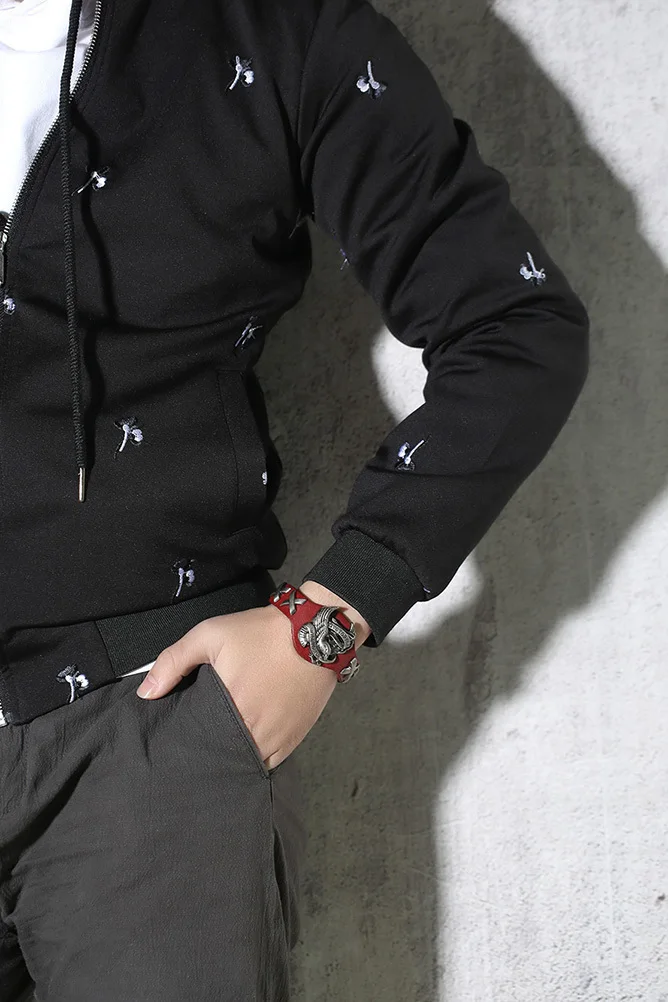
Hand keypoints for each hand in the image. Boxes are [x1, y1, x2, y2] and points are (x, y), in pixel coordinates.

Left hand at [135, 581, 369, 770]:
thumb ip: (173, 662)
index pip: (198, 747)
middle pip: (222, 760)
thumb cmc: (260, 633)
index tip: (177, 743)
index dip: (186, 747)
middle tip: (196, 746)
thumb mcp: (210, 635)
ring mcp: (278, 741)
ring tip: (218, 748)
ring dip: (232, 759)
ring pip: (246, 765)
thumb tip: (145, 695)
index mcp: (230, 711)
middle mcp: (255, 734)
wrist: (316, 631)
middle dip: (208, 756)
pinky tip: (244, 744)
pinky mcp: (295, 740)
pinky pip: (269, 762)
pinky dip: (255, 757)